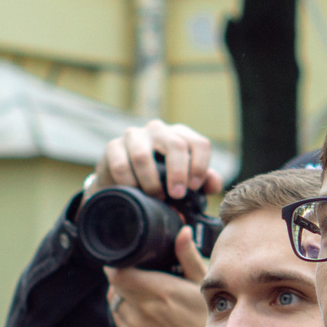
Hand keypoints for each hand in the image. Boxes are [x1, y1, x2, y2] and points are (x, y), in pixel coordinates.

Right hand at [87, 120, 219, 203]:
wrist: (121, 183)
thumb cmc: (158, 180)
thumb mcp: (183, 181)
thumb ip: (203, 182)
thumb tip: (213, 184)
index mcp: (180, 135)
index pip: (199, 144)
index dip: (200, 166)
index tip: (195, 188)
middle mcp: (159, 130)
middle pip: (175, 145)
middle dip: (178, 173)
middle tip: (177, 195)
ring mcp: (134, 136)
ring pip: (143, 155)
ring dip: (151, 181)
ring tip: (155, 196)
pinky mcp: (113, 147)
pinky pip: (121, 165)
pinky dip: (129, 183)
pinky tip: (134, 192)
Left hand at [108, 230, 210, 326]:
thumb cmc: (205, 315)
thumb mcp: (201, 283)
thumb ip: (187, 256)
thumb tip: (183, 230)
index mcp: (162, 291)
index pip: (120, 274)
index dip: (116, 264)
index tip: (121, 258)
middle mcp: (145, 309)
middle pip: (114, 285)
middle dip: (118, 275)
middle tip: (130, 270)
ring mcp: (136, 326)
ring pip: (113, 300)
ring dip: (119, 291)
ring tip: (135, 288)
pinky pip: (117, 316)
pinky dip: (122, 307)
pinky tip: (137, 305)